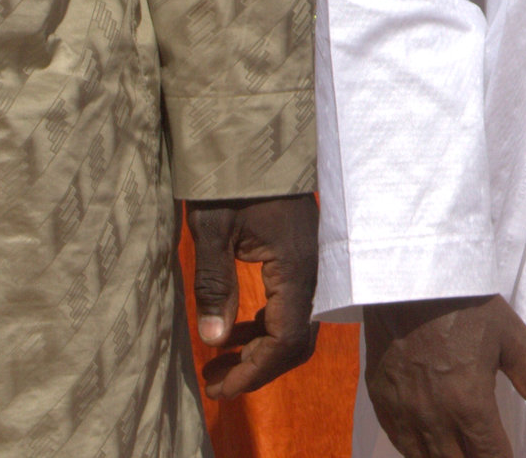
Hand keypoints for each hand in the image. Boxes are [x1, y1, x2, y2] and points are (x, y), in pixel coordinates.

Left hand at [186, 194, 320, 400]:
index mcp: (295, 266)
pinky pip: (292, 306)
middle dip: (258, 368)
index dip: (255, 371)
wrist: (255, 136)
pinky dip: (266, 327)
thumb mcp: (213, 229)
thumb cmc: (231, 180)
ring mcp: (311, 264)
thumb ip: (215, 284)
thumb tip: (213, 341)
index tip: (220, 389)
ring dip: (261, 351)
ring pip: (296, 326)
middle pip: (297, 340)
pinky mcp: (301, 258)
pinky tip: (236, 331)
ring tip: (219, 364)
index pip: (286, 339)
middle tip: (215, 383)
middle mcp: (312, 271)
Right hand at [364, 295, 525, 457]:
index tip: (513, 455)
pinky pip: (401, 447)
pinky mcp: (381, 405)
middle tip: (490, 448)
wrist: (411, 278)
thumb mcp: (512, 340)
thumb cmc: (467, 306)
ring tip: (466, 447)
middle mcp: (433, 420)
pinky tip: (434, 442)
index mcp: (469, 406)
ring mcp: (402, 415)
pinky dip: (420, 451)